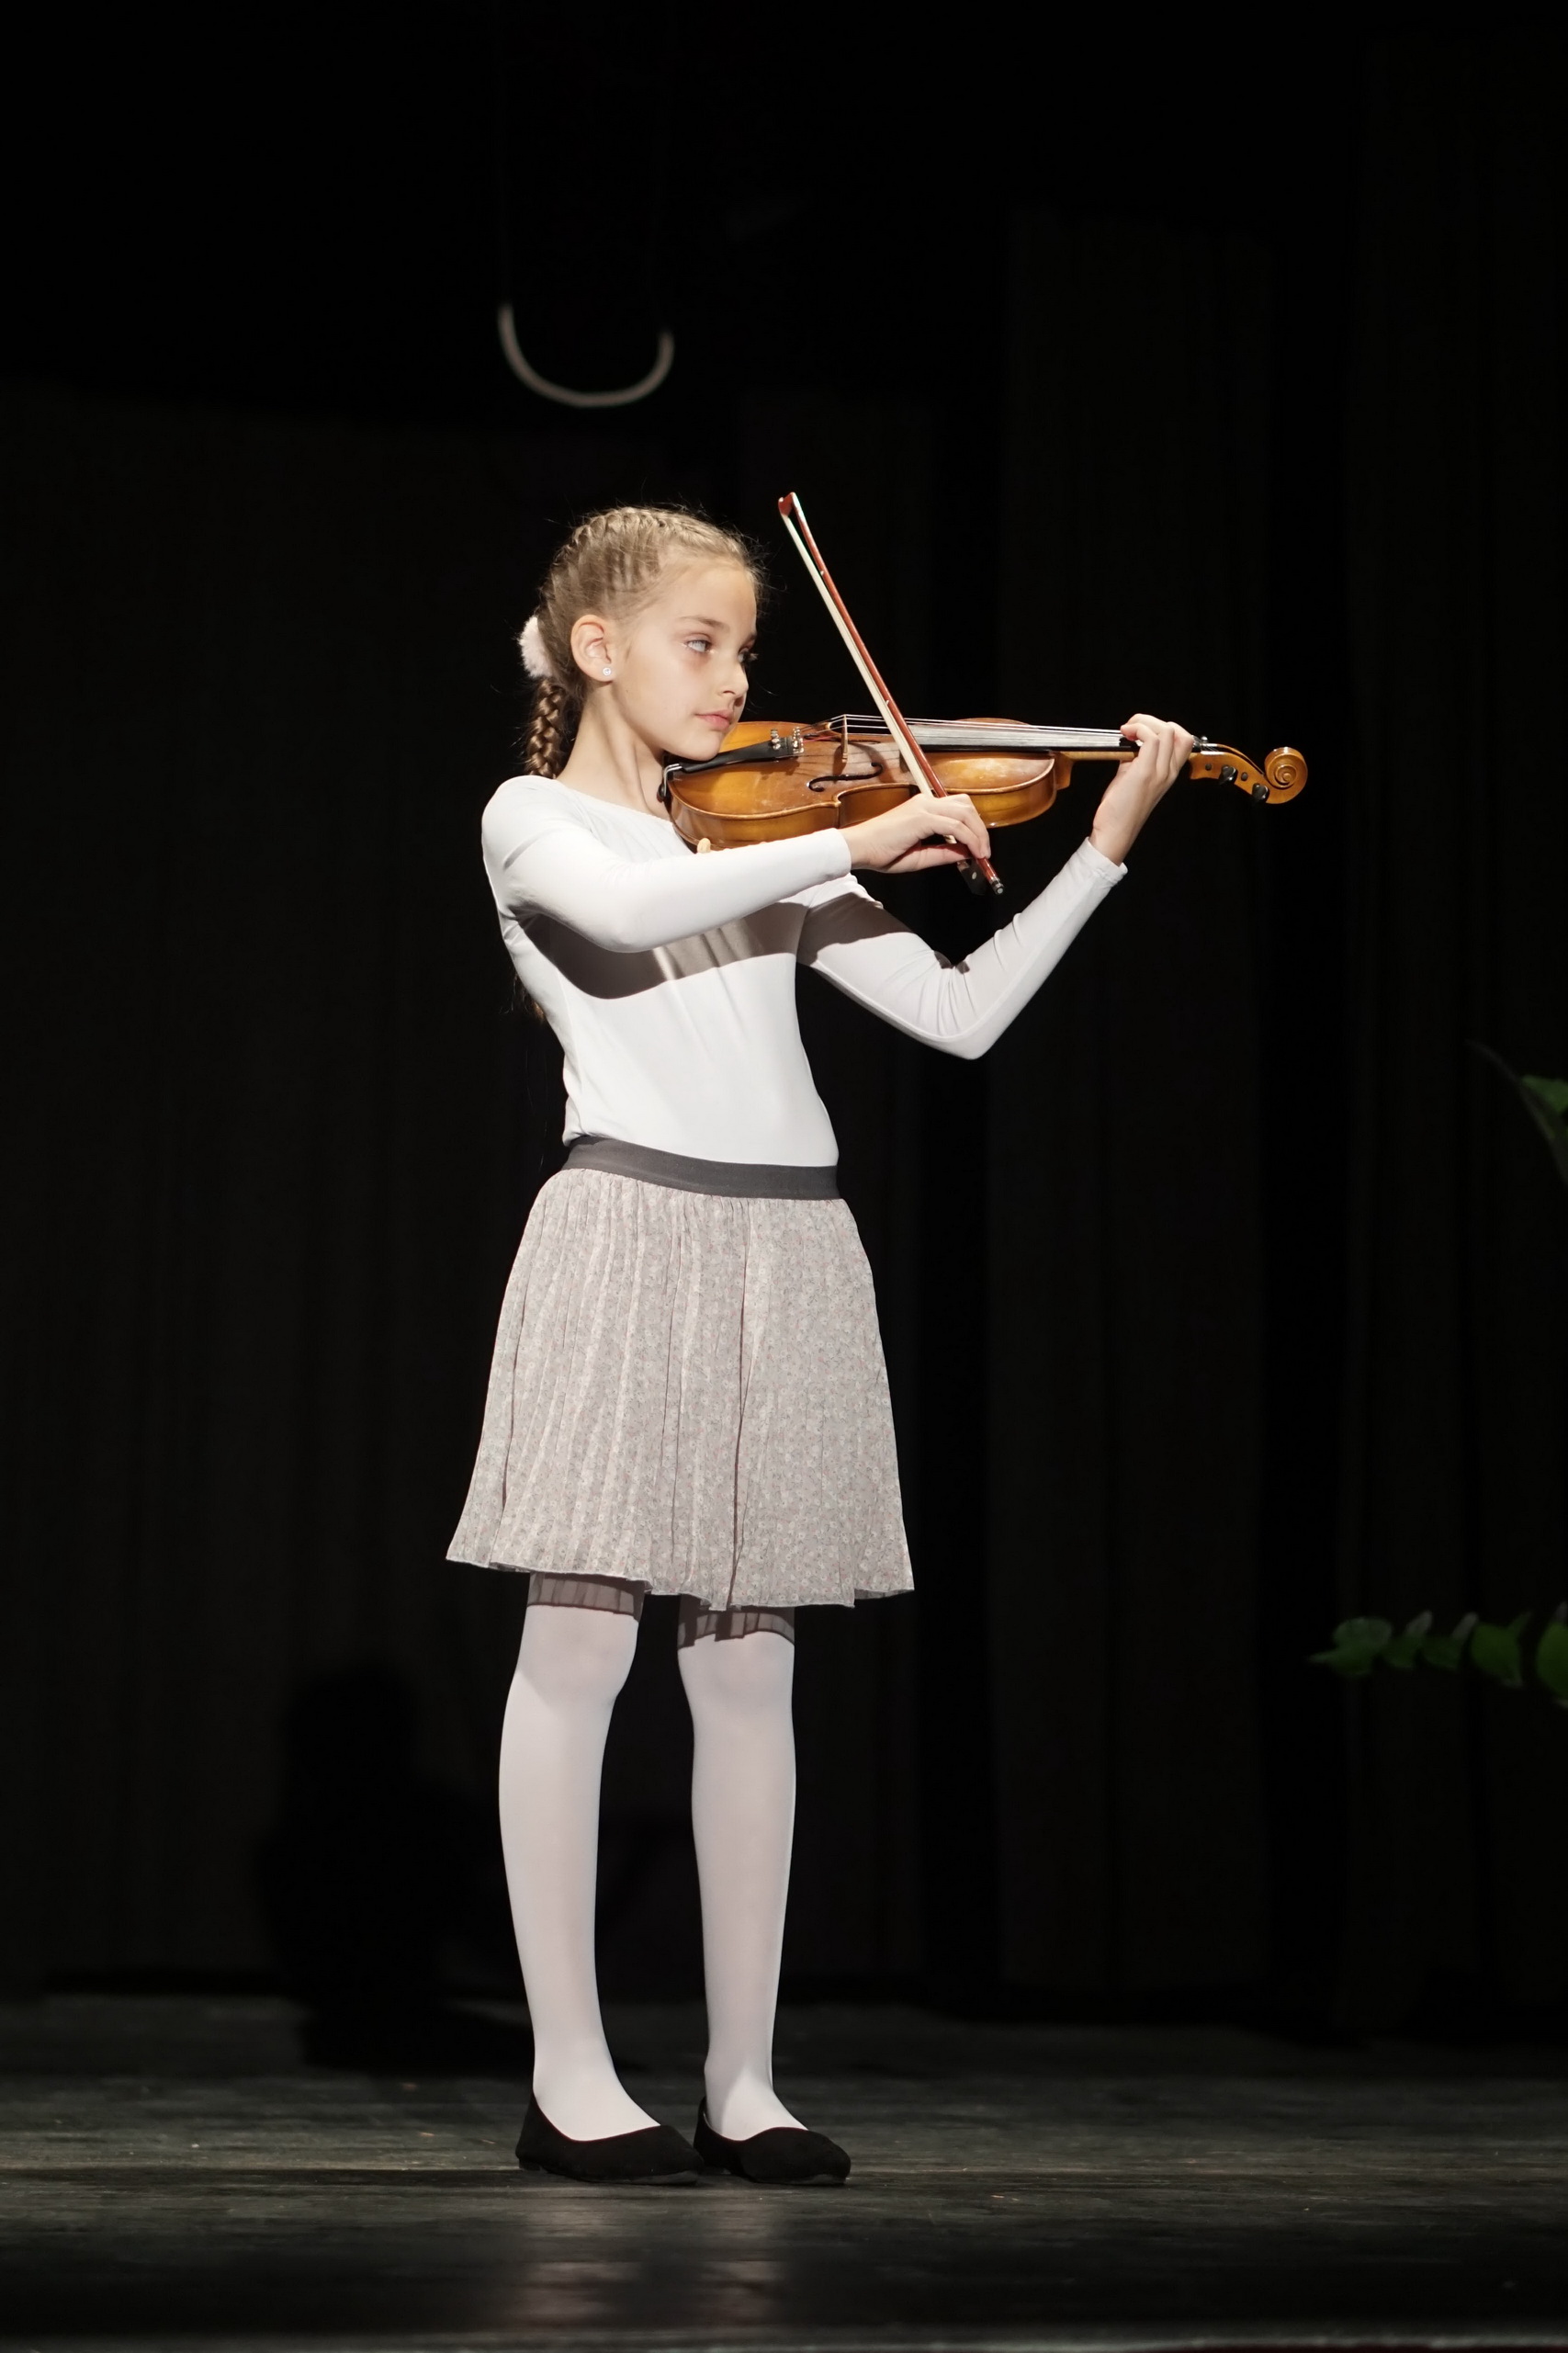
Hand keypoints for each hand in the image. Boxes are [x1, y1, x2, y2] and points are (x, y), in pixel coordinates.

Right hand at [842, 791, 990, 874]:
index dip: (974, 827)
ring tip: (982, 853)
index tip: (980, 848)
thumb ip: (944, 852)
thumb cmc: (881, 852)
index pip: (958, 809)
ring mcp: (924, 807)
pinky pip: (954, 826)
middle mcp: (925, 802)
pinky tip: (973, 852)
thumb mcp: (920, 856)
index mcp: (924, 808)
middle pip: (966, 806)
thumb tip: (966, 852)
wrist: (858, 849)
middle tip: (985, 851)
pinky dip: (969, 838)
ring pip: (964, 813)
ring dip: (978, 833)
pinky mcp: (921, 817)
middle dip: (981, 828)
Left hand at [1088, 714, 1193, 865]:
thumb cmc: (1121, 809)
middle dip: (1153, 721)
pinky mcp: (1145, 772)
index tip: (1142, 730)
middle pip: (1178, 732)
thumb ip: (1137, 758)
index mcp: (1169, 773)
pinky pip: (1150, 739)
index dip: (1164, 727)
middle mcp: (1168, 772)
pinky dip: (1138, 729)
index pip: (1183, 740)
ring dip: (1144, 722)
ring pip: (1165, 731)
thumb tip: (1131, 741)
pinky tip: (1125, 734)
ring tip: (1128, 730)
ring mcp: (1159, 772)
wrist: (1115, 831)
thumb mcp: (1134, 777)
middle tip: (1133, 727)